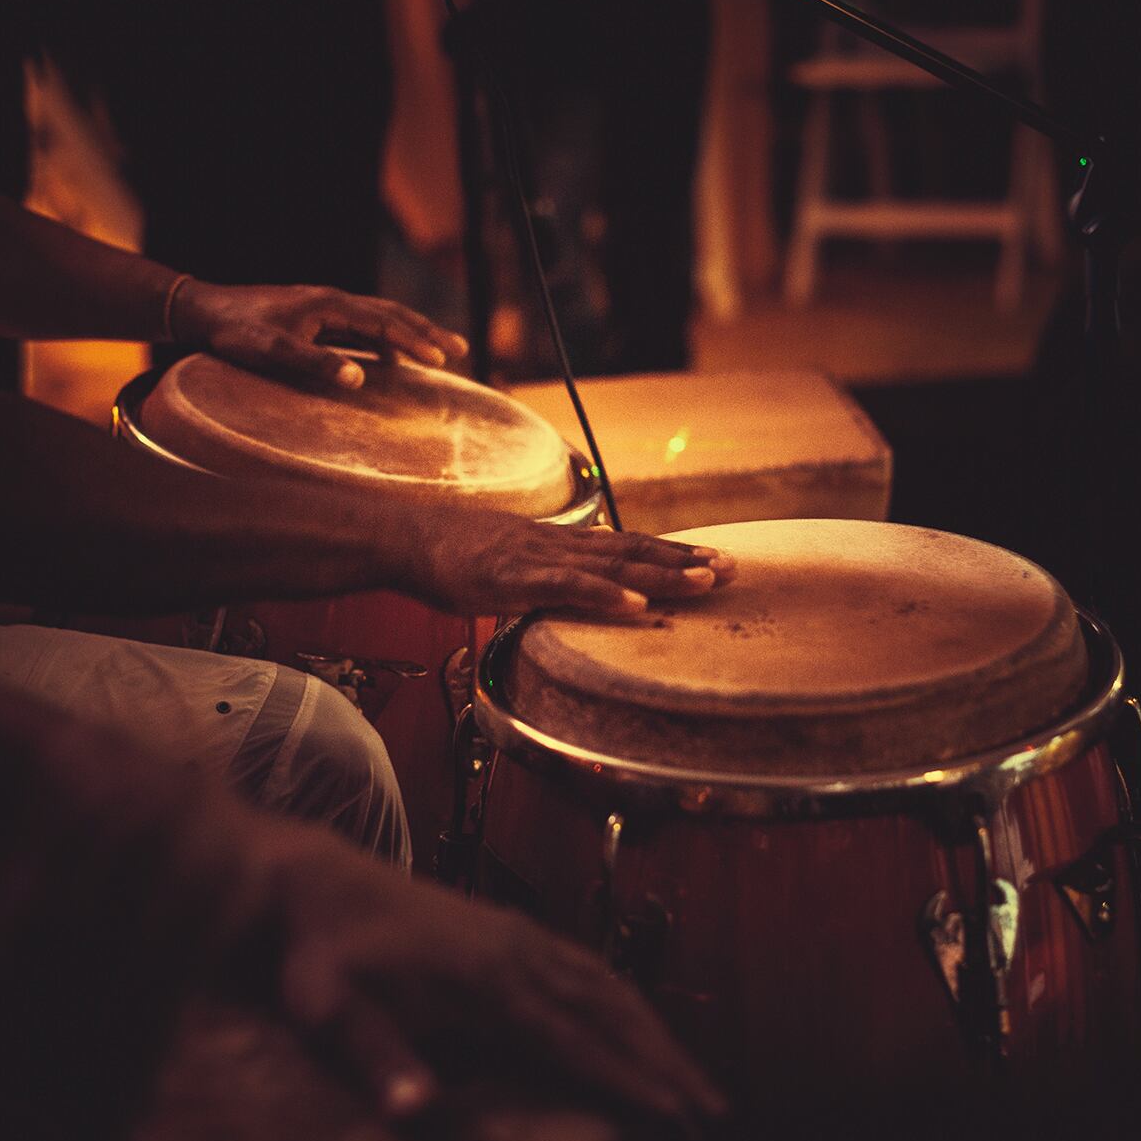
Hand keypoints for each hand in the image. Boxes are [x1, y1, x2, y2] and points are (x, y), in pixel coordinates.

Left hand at [175, 280, 469, 387]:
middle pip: (391, 312)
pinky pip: (362, 324)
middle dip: (427, 331)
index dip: (415, 341)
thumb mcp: (274, 351)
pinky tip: (391, 356)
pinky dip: (386, 337)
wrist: (204, 310)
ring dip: (411, 332)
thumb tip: (361, 378)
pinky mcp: (315, 315)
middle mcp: (332, 300)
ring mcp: (325, 306)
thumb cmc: (236, 332)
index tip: (443, 360)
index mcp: (328, 305)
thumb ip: (316, 364)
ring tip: (439, 351)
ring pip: (379, 315)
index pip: (383, 322)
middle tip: (461, 349)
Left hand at [248, 824, 727, 1124]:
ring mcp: (516, 935)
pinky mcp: (508, 928)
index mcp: (484, 977)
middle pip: (609, 1011)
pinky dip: (625, 1000)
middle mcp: (515, 951)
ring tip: (695, 1081)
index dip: (624, 1077)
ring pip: (608, 986)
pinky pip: (586, 966)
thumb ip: (373, 1056)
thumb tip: (412, 1110)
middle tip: (711, 1111)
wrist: (313, 879)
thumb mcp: (326, 1006)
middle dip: (664, 1062)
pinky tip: (638, 1025)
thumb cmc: (315, 950)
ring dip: (655, 1033)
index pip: (571, 1037)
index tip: (673, 1112)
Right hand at [397, 507, 738, 616]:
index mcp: (560, 543)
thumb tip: (575, 588)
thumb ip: (547, 574)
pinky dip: (604, 593)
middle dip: (685, 560)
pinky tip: (635, 603)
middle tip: (734, 568)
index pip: (627, 545)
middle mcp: (559, 544)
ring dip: (661, 573)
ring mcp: (540, 558)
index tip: (714, 560)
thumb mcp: (509, 562)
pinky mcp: (515, 577)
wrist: (406, 536)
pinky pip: (566, 586)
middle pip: (634, 549)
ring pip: (612, 564)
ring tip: (704, 581)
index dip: (672, 553)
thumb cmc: (451, 555)